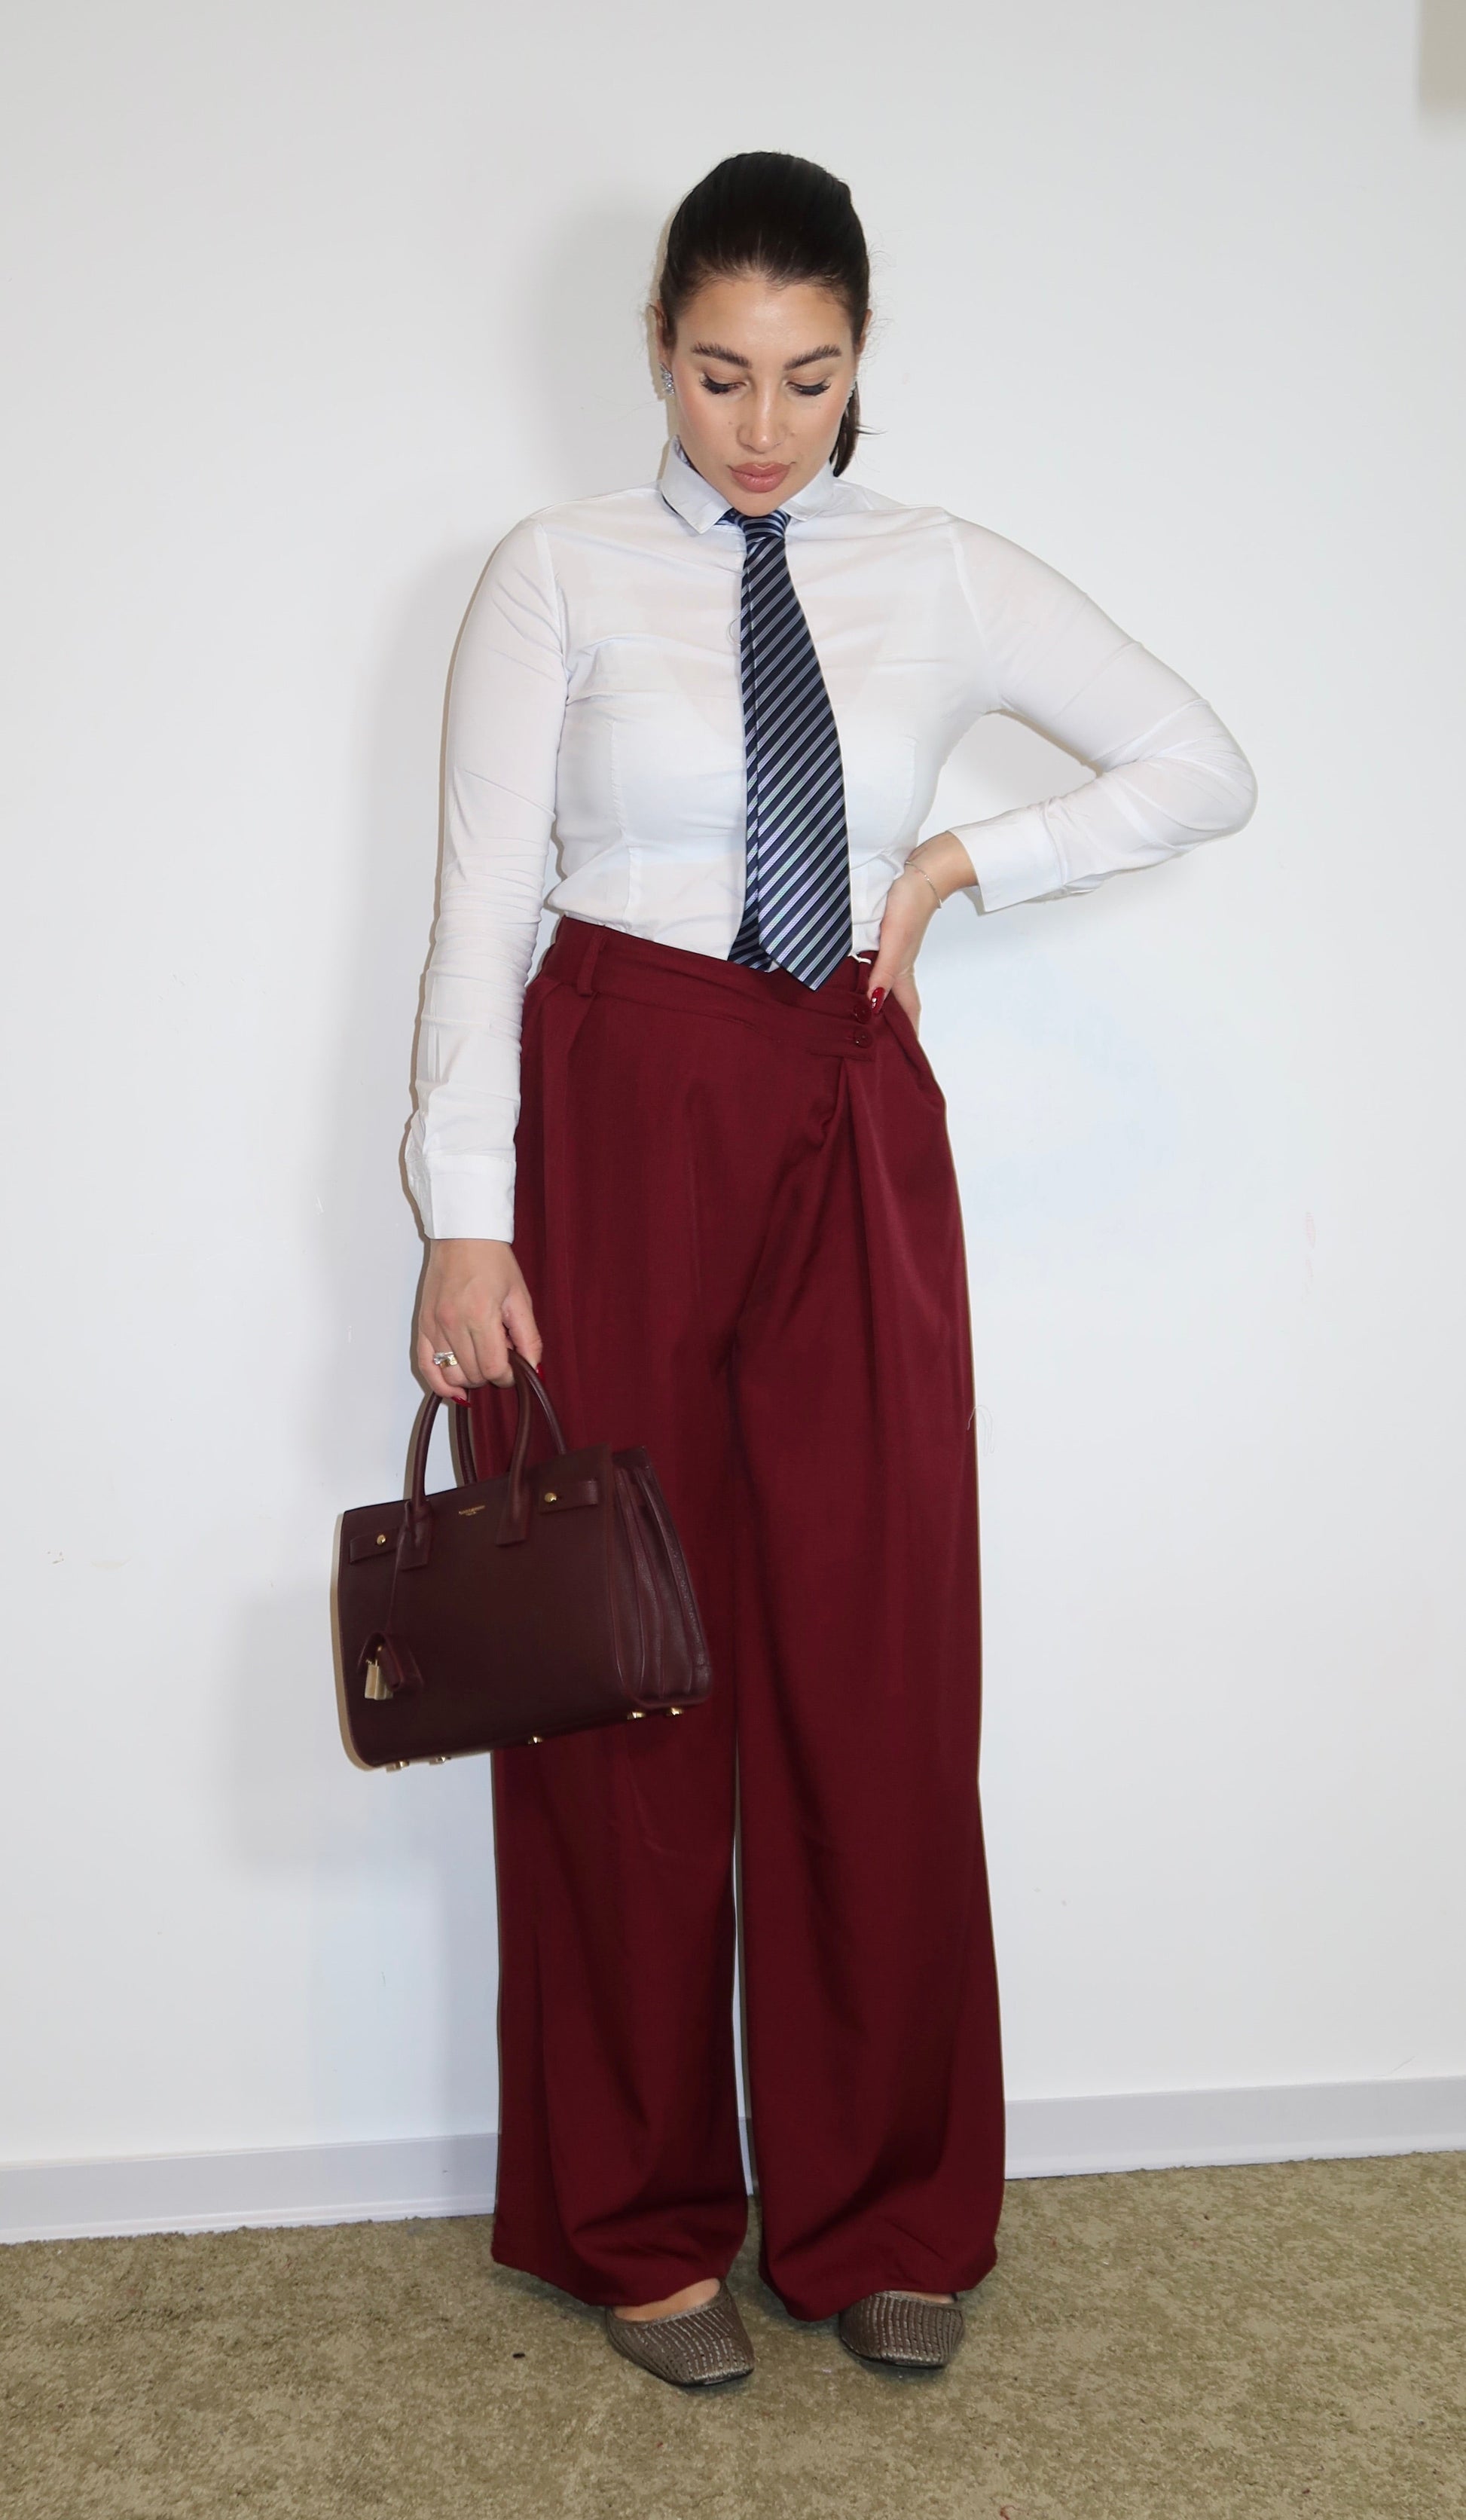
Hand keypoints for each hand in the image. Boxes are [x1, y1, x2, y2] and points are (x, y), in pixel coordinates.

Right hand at [415, 1239, 542, 1399]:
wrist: (462, 1235)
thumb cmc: (493, 1261)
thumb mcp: (520, 1298)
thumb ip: (529, 1337)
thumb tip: (533, 1369)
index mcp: (480, 1315)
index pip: (493, 1368)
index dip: (508, 1377)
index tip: (514, 1369)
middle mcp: (453, 1323)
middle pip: (472, 1374)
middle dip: (490, 1374)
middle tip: (500, 1357)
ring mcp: (434, 1325)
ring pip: (450, 1374)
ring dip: (469, 1378)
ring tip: (480, 1365)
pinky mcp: (423, 1324)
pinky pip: (425, 1365)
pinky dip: (438, 1383)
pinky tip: (454, 1389)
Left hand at [866, 832, 976, 1032]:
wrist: (920, 869)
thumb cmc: (910, 904)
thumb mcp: (894, 941)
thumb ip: (883, 972)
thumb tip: (872, 1006)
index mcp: (902, 970)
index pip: (907, 1010)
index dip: (907, 1033)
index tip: (902, 1057)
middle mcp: (897, 964)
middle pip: (895, 1001)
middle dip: (889, 1023)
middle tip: (876, 1043)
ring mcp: (892, 949)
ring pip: (884, 982)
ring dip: (876, 1000)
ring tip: (860, 1018)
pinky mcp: (886, 934)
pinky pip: (877, 964)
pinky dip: (870, 977)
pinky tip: (856, 976)